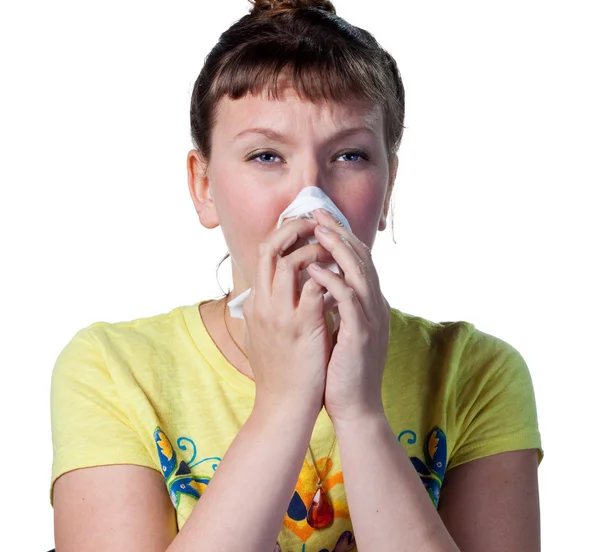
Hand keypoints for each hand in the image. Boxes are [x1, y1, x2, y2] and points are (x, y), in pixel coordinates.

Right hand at [241, 217, 334, 416]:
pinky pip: (314, 288)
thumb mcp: (265, 334)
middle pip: (270, 248)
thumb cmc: (280, 370)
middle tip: (317, 224)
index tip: (304, 226)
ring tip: (333, 252)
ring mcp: (280, 315)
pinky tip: (341, 278)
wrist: (284, 405)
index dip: (283, 233)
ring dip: (316, 251)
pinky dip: (329, 277)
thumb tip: (282, 288)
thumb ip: (269, 308)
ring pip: (292, 262)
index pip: (263, 252)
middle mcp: (263, 304)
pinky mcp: (302, 328)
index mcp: (256, 303)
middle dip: (294, 229)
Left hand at [306, 208, 390, 424]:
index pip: (359, 261)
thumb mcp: (344, 328)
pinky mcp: (362, 334)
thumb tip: (322, 283)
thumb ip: (338, 305)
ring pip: (358, 273)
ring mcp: (372, 319)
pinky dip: (332, 282)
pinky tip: (315, 270)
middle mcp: (376, 305)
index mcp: (371, 303)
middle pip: (362, 258)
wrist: (356, 407)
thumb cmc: (343, 368)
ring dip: (338, 249)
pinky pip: (348, 300)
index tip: (321, 220)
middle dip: (339, 233)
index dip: (341, 238)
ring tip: (318, 231)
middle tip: (319, 213)